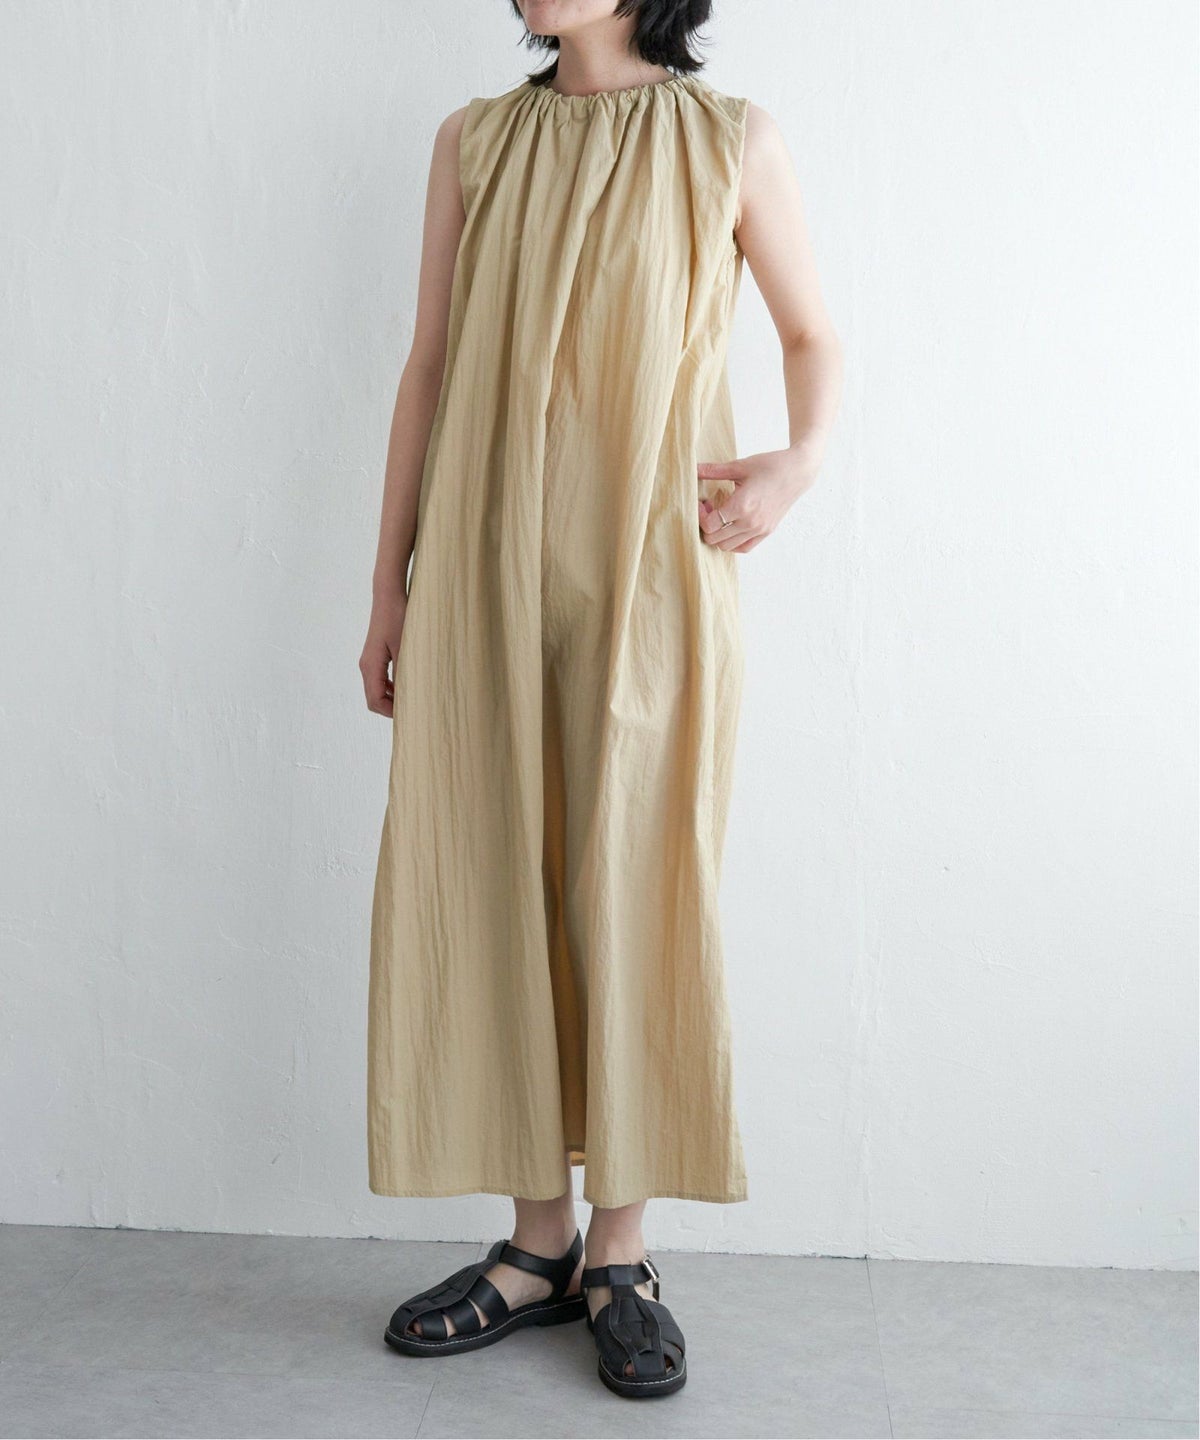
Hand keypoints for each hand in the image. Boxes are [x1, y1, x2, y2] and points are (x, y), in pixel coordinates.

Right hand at [360, 590, 407, 716]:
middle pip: (373, 699)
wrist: (389, 596)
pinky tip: (407, 684)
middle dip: (390, 708)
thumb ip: (404, 673)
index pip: (374, 701)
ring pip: (376, 690)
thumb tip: (408, 697)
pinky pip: (379, 680)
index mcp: (371, 666)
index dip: (390, 712)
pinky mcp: (374, 657)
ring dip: (391, 698)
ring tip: (413, 698)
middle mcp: (366, 666)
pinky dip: (390, 688)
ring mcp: (368, 661)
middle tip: (414, 709)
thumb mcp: (406, 648)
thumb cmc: (398, 618)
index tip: (410, 713)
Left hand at [696, 448, 815, 552]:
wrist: (798, 471)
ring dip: (718, 535)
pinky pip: (744, 548)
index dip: (700, 516)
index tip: (703, 503)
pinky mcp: (766, 531)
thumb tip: (692, 468)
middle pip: (715, 539)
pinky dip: (733, 543)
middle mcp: (750, 522)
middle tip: (709, 510)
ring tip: (721, 517)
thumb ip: (714, 470)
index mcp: (741, 506)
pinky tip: (731, 527)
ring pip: (727, 547)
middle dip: (706, 526)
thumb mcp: (740, 466)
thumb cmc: (770, 466)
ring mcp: (759, 529)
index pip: (710, 525)